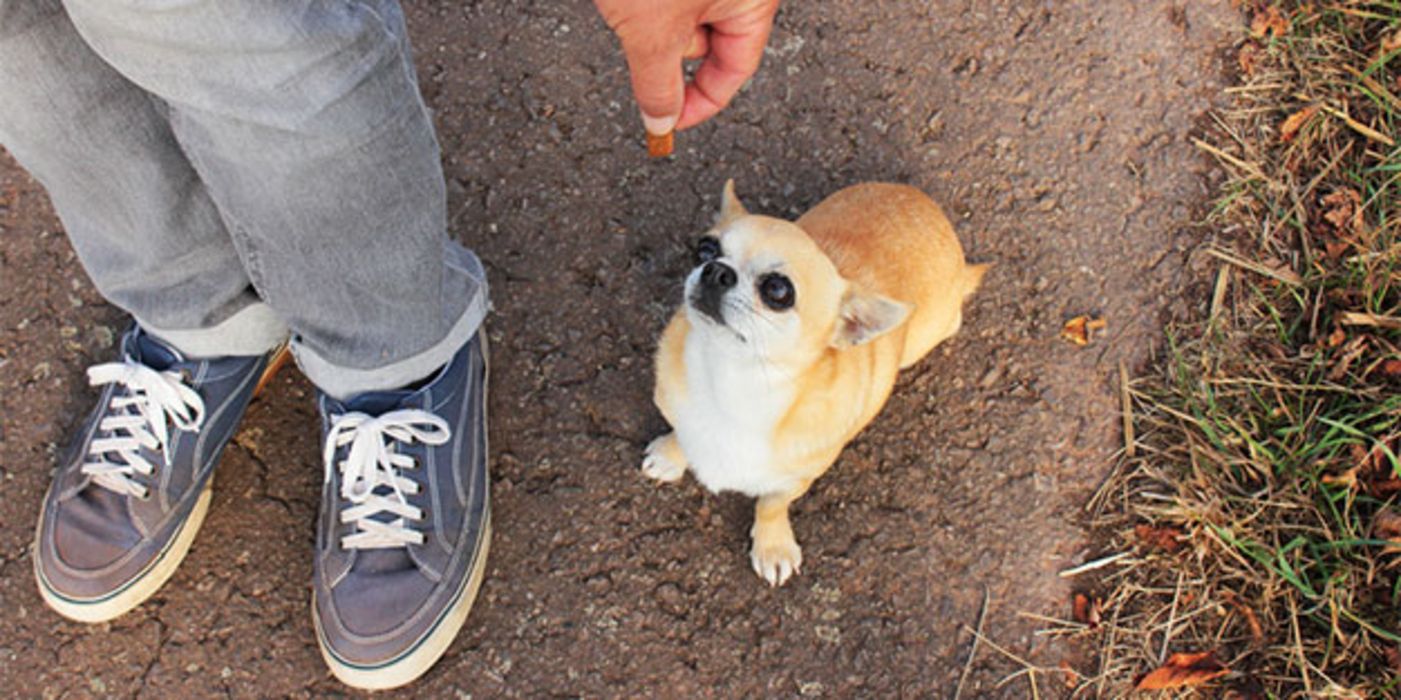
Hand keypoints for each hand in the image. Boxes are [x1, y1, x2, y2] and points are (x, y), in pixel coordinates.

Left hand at [594, 0, 779, 133]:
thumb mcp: (652, 34)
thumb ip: (658, 86)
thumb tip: (661, 122)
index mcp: (752, 0)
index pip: (736, 69)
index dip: (704, 103)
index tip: (674, 122)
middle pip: (708, 43)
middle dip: (669, 52)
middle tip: (642, 43)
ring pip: (680, 19)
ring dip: (650, 23)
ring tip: (633, 5)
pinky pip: (666, 1)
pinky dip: (645, 7)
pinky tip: (630, 0)